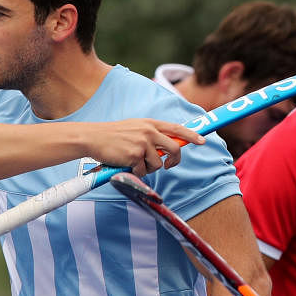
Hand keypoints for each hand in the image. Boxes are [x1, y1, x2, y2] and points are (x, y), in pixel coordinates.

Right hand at [88, 119, 204, 176]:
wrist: (93, 138)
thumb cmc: (112, 136)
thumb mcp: (134, 128)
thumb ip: (150, 135)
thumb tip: (165, 151)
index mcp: (150, 123)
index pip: (176, 128)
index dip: (191, 135)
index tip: (202, 140)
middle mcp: (149, 132)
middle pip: (174, 149)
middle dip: (174, 160)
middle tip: (169, 165)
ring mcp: (143, 143)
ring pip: (158, 164)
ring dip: (148, 168)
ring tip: (134, 162)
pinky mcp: (135, 155)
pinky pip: (144, 171)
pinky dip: (136, 172)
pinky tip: (126, 164)